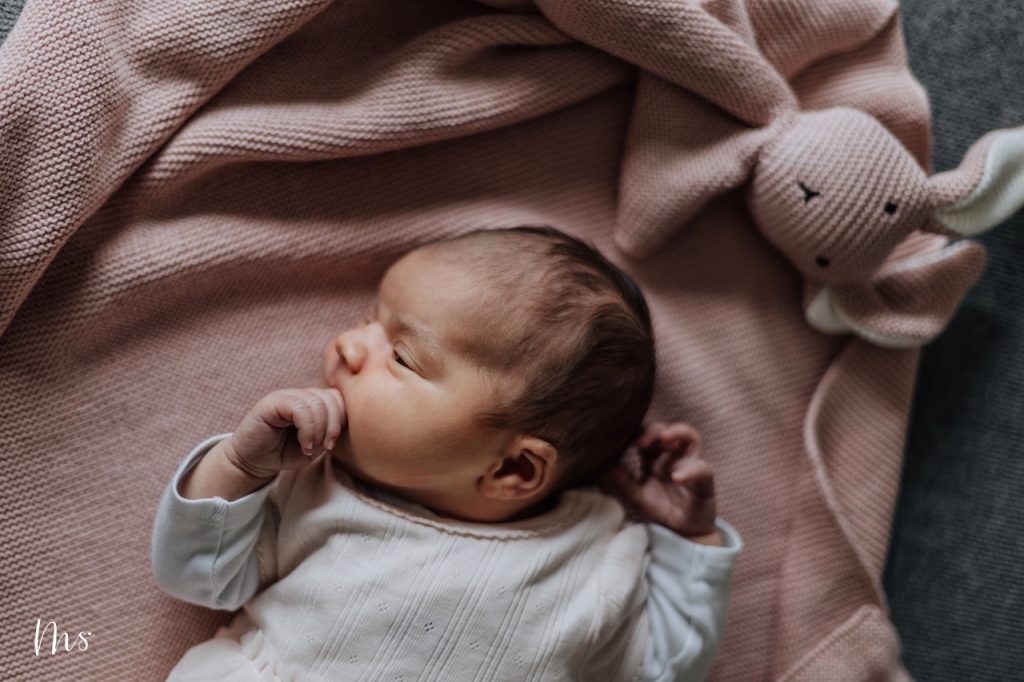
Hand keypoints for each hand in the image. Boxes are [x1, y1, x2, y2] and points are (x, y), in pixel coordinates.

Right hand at [224, 388, 345, 478]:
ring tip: (310, 447)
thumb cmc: (283, 453)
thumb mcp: (314, 445)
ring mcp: (286, 395)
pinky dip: (307, 429)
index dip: (341, 420)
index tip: (331, 444)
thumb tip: (340, 423)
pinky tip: (304, 444)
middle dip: (333, 426)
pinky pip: (300, 408)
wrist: (253, 461)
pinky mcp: (272, 402)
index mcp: (312, 402)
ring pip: (317, 403)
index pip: (337, 399)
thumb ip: (328, 432)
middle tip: (325, 447)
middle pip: (330, 399)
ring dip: (319, 430)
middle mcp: (300, 395)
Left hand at [598, 422, 717, 537]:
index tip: (623, 439)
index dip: (636, 432)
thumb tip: (603, 466)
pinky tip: (677, 477)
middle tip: (640, 441)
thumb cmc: (662, 511)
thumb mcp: (638, 497)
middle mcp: (673, 457)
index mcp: (654, 458)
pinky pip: (702, 469)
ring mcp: (690, 465)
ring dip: (678, 433)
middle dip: (654, 430)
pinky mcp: (705, 480)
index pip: (646, 434)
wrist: (683, 535)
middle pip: (666, 430)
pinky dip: (690, 470)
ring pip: (691, 438)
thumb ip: (624, 482)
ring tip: (665, 438)